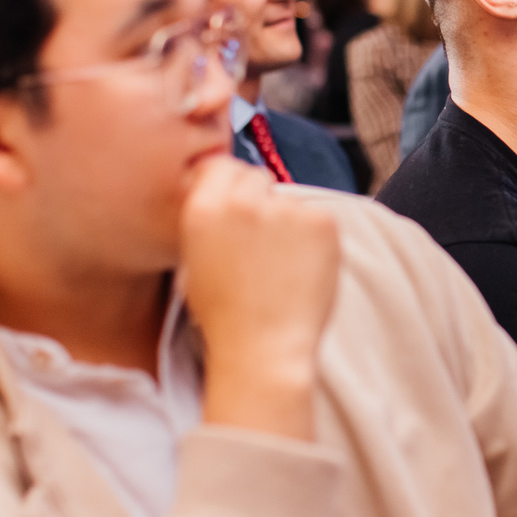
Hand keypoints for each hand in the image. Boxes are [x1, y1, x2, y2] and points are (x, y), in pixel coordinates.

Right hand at [181, 156, 339, 440]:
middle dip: (259, 200)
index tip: (236, 206)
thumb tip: (220, 191)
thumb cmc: (225, 317)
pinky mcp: (322, 220)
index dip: (228, 185)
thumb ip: (207, 220)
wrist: (264, 351)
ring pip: (289, 200)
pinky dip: (316, 238)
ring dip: (288, 222)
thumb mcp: (194, 262)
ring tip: (282, 266)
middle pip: (255, 176)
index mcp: (204, 209)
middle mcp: (242, 201)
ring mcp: (284, 209)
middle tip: (263, 242)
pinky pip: (319, 217)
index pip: (219, 165)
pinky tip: (304, 269)